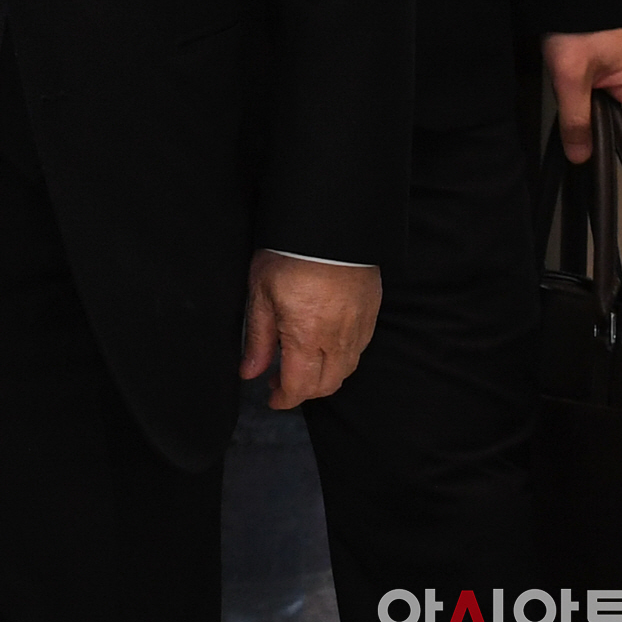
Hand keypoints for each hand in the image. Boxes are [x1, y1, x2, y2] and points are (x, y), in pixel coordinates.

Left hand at [240, 251, 381, 408]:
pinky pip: (359, 348)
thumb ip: (258, 338)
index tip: (272, 398)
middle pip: (325, 385)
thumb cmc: (290, 254)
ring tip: (303, 363)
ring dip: (324, 376)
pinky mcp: (371, 312)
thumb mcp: (261, 292)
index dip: (283, 399)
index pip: (298, 387)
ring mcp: (357, 327)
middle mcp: (336, 339)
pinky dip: (342, 357)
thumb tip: (250, 372)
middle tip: (281, 380)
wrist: (330, 222)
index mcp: (305, 337)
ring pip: (345, 370)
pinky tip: (326, 344)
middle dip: (303, 391)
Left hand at [543, 26, 621, 164]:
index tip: (585, 144)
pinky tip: (577, 85)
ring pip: (615, 105)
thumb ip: (576, 120)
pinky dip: (592, 92)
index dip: (610, 143)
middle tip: (573, 113)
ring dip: (593, 105)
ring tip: (574, 95)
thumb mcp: (570, 78)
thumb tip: (581, 157)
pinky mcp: (620, 61)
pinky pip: (610, 89)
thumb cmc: (575, 30)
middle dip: (599, 122)